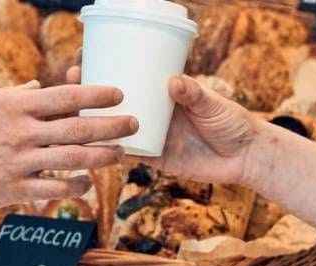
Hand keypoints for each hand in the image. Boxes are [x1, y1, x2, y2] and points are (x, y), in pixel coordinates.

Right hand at [0, 82, 136, 211]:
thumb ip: (11, 95)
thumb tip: (38, 88)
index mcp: (13, 106)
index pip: (65, 96)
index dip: (97, 93)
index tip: (118, 93)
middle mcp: (20, 133)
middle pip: (78, 127)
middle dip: (111, 125)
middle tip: (133, 123)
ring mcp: (17, 163)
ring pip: (72, 160)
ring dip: (102, 157)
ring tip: (120, 154)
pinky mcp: (11, 190)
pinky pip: (51, 190)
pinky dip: (73, 188)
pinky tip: (85, 185)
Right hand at [65, 67, 259, 184]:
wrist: (244, 158)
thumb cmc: (233, 123)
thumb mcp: (213, 104)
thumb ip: (193, 93)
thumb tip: (172, 81)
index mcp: (163, 93)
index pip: (130, 76)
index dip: (107, 68)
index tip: (88, 58)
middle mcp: (151, 112)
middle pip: (113, 101)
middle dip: (89, 91)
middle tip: (73, 78)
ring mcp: (149, 135)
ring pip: (113, 127)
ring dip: (92, 121)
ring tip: (71, 112)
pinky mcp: (152, 159)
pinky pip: (124, 155)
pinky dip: (107, 151)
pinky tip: (87, 146)